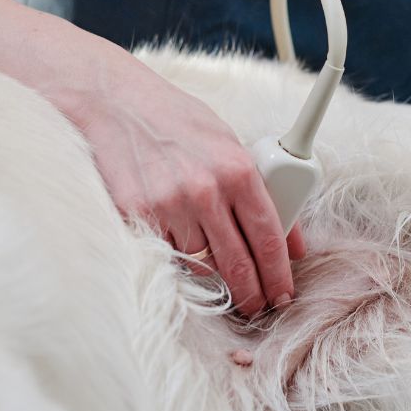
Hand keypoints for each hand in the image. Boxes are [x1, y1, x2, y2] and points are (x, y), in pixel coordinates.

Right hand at [63, 51, 304, 318]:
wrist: (116, 104)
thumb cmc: (179, 122)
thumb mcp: (230, 144)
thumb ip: (265, 191)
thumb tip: (294, 241)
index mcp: (237, 169)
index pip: (268, 237)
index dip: (278, 274)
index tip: (283, 292)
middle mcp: (205, 191)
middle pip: (237, 263)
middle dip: (252, 294)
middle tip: (258, 306)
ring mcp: (168, 206)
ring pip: (201, 266)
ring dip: (215, 279)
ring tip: (223, 279)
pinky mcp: (136, 217)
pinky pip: (167, 255)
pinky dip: (179, 260)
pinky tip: (185, 253)